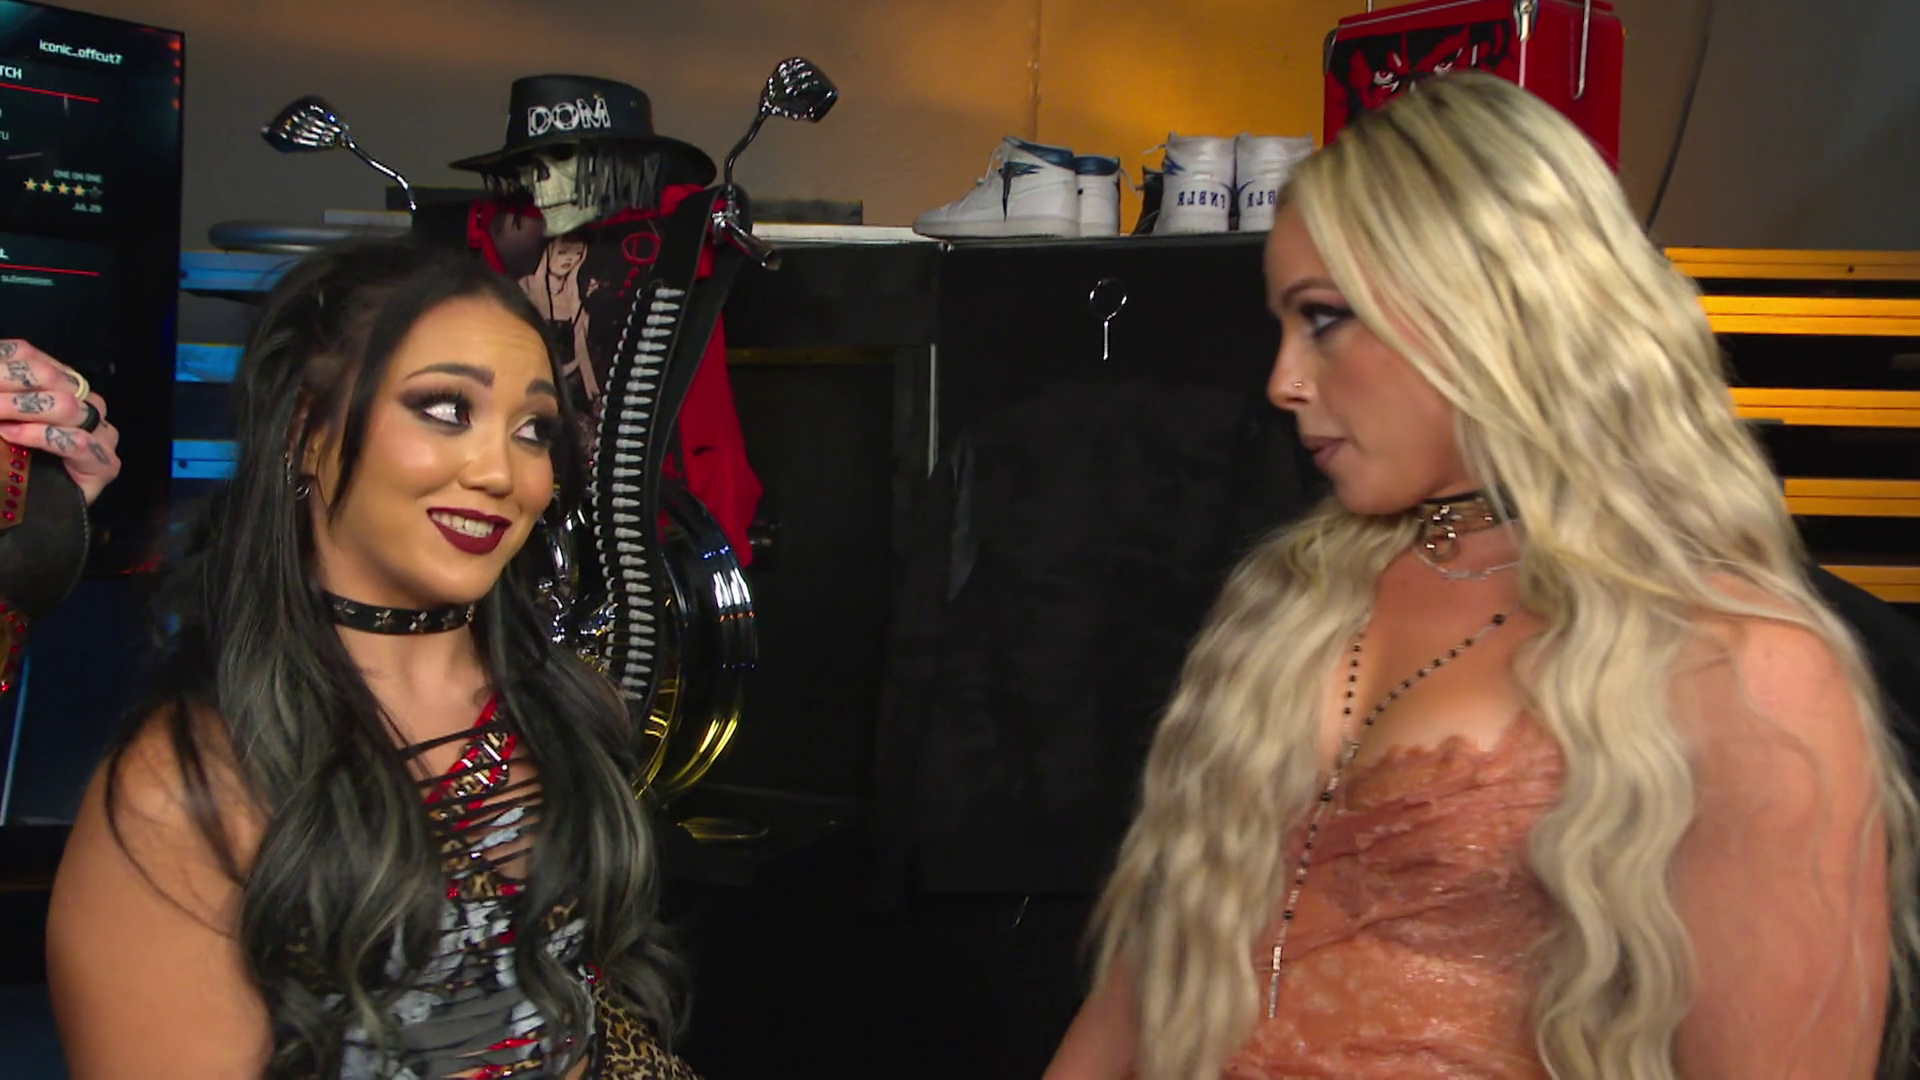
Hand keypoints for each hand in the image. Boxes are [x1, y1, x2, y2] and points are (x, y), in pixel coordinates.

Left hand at [0, 339, 120, 504]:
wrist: (27, 518)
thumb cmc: (8, 466)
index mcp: (57, 384)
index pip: (29, 355)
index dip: (0, 363)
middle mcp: (84, 402)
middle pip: (49, 375)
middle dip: (6, 384)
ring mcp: (100, 432)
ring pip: (68, 405)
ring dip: (22, 408)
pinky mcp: (105, 464)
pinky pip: (76, 441)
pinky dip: (40, 436)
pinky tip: (12, 436)